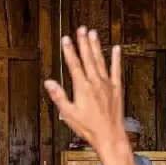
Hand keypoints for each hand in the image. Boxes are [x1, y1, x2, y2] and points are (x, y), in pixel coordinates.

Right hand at [44, 28, 126, 155]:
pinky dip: (116, 59)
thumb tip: (49, 82)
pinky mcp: (116, 88)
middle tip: (81, 29)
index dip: (69, 51)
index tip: (66, 39)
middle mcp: (95, 82)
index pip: (74, 64)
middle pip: (88, 58)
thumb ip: (59, 96)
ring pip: (100, 61)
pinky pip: (116, 70)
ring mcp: (107, 84)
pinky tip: (116, 49)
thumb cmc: (88, 127)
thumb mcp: (69, 114)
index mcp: (82, 88)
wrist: (110, 135)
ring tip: (93, 34)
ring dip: (96, 47)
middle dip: (83, 43)